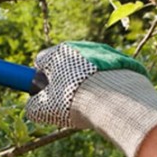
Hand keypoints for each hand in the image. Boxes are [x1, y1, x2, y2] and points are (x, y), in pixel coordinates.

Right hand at [25, 41, 156, 156]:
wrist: (116, 101)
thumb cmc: (73, 102)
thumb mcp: (43, 110)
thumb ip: (33, 106)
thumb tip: (33, 107)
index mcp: (58, 53)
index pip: (41, 61)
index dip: (40, 78)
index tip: (44, 93)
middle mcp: (80, 46)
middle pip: (66, 63)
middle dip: (65, 80)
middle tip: (67, 102)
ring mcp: (104, 52)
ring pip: (88, 68)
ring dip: (86, 82)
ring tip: (91, 104)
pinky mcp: (123, 62)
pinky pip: (109, 73)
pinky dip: (106, 85)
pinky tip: (108, 101)